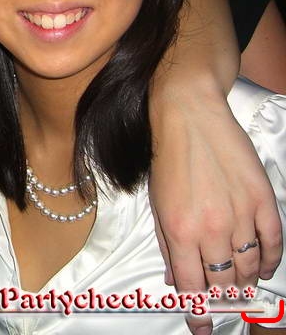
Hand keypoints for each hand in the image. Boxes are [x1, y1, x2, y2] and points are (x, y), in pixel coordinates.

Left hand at [149, 78, 281, 334]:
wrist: (189, 117)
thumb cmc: (167, 159)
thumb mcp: (157, 204)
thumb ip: (168, 245)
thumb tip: (177, 279)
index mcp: (180, 232)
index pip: (192, 286)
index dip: (197, 311)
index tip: (201, 325)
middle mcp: (212, 229)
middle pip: (223, 281)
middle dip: (222, 298)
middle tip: (222, 303)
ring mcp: (241, 216)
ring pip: (249, 267)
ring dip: (245, 283)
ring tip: (240, 287)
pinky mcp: (262, 201)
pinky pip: (272, 244)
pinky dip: (269, 262)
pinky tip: (263, 269)